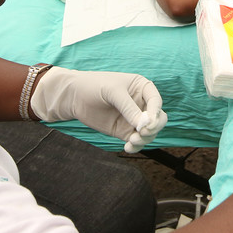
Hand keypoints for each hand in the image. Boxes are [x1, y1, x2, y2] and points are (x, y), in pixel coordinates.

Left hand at [30, 67, 167, 152]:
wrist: (74, 96)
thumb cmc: (94, 86)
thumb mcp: (112, 92)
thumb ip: (129, 108)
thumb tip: (144, 125)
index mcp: (142, 88)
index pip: (156, 101)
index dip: (155, 113)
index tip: (148, 123)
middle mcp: (141, 104)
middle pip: (158, 119)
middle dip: (153, 128)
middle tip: (141, 133)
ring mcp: (133, 119)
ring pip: (149, 132)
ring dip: (145, 139)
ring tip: (132, 141)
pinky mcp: (125, 131)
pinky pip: (137, 141)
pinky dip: (136, 146)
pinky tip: (128, 147)